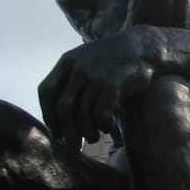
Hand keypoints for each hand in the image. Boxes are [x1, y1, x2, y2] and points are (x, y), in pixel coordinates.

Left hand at [38, 28, 157, 147]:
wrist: (143, 46)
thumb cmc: (113, 60)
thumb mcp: (86, 61)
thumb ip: (71, 80)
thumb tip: (59, 114)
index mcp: (67, 62)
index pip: (46, 91)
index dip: (48, 113)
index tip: (56, 129)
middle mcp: (78, 69)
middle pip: (63, 107)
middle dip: (67, 129)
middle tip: (74, 143)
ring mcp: (96, 76)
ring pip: (82, 113)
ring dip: (86, 131)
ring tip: (92, 138)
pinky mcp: (114, 84)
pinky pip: (101, 113)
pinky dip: (102, 125)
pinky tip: (107, 128)